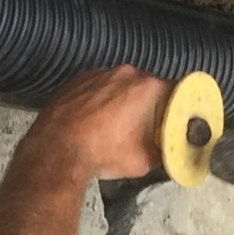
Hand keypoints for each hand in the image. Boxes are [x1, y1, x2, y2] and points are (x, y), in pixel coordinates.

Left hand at [30, 66, 169, 181]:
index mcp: (148, 87)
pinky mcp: (78, 79)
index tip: (173, 122)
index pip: (176, 92)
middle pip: (148, 87)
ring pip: (121, 85)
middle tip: (144, 128)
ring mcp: (99, 73)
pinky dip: (100, 100)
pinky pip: (98, 86)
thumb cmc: (101, 153)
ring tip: (115, 126)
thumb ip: (164, 150)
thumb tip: (168, 149)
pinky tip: (95, 121)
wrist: (56, 150)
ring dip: (123, 101)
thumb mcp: (145, 161)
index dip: (177, 109)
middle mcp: (126, 73)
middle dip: (149, 105)